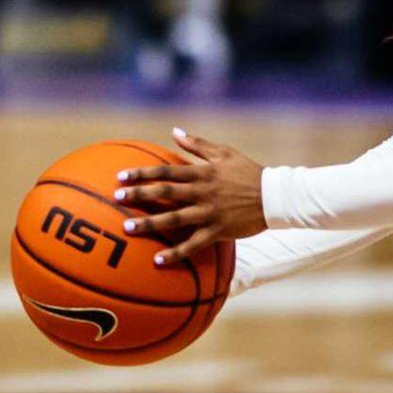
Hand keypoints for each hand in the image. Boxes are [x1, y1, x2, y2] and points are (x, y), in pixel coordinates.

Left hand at [113, 127, 265, 265]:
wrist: (276, 196)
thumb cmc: (249, 172)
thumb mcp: (224, 153)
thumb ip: (197, 145)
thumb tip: (174, 131)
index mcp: (202, 172)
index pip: (166, 171)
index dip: (142, 173)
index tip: (120, 177)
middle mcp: (203, 192)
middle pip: (165, 192)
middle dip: (139, 195)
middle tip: (117, 198)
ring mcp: (210, 212)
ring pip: (175, 218)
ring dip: (150, 223)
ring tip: (128, 228)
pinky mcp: (218, 230)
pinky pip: (194, 244)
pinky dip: (176, 253)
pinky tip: (157, 260)